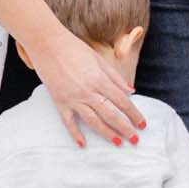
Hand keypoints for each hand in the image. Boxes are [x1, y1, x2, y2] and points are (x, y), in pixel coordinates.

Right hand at [36, 31, 147, 151]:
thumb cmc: (73, 47)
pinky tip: (83, 144)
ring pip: (93, 120)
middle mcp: (87, 91)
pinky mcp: (59, 101)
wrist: (46, 43)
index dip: (134, 113)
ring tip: (118, 143)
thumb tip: (131, 91)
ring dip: (107, 133)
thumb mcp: (98, 59)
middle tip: (135, 139)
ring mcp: (73, 98)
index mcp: (99, 79)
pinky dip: (75, 134)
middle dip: (125, 128)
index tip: (142, 124)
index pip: (122, 100)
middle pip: (111, 114)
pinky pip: (69, 122)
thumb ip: (115, 77)